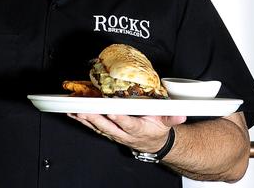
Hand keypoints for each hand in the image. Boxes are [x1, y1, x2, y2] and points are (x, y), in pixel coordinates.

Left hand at [68, 113, 185, 152]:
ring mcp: (114, 133)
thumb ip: (172, 117)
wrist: (152, 143)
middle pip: (108, 126)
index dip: (120, 118)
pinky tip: (72, 113)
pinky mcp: (107, 131)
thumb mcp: (166, 122)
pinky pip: (93, 126)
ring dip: (85, 119)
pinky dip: (82, 120)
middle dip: (95, 118)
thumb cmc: (157, 129)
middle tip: (85, 110)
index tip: (112, 111)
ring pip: (98, 126)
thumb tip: (181, 114)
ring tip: (74, 111)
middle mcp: (123, 133)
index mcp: (138, 130)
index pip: (128, 124)